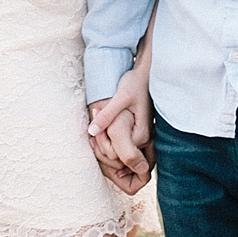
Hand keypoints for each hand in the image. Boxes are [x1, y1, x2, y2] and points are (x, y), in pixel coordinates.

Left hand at [87, 65, 154, 192]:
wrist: (146, 76)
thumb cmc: (135, 83)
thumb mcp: (120, 97)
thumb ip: (107, 115)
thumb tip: (91, 131)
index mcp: (140, 135)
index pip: (118, 156)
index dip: (102, 145)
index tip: (94, 132)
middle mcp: (144, 142)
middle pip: (117, 160)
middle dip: (101, 148)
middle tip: (92, 131)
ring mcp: (141, 140)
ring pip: (118, 157)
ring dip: (103, 147)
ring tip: (94, 131)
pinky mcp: (136, 135)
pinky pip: (121, 149)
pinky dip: (108, 143)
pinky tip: (100, 132)